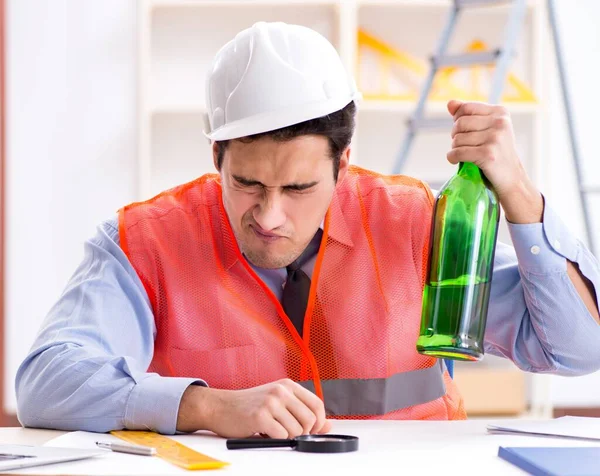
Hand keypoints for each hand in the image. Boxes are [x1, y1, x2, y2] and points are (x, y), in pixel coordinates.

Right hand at [177, 379, 331, 437]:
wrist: (221, 406)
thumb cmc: (249, 406)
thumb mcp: (278, 403)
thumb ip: (302, 411)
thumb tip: (329, 424)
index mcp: (288, 385)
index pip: (317, 404)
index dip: (319, 422)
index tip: (312, 431)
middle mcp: (281, 390)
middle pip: (311, 419)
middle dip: (304, 433)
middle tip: (290, 434)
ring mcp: (271, 402)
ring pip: (297, 430)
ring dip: (288, 437)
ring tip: (274, 432)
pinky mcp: (260, 416)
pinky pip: (282, 436)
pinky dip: (276, 440)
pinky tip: (266, 434)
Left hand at [446, 100, 543, 223]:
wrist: (512, 178)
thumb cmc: (496, 153)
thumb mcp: (487, 129)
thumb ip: (468, 115)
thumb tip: (450, 103)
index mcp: (500, 112)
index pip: (465, 108)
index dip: (458, 120)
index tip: (464, 132)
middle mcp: (500, 122)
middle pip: (459, 123)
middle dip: (455, 135)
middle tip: (462, 145)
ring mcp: (495, 138)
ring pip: (457, 139)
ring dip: (454, 148)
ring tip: (464, 154)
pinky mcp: (488, 154)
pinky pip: (457, 152)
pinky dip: (452, 158)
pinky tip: (456, 161)